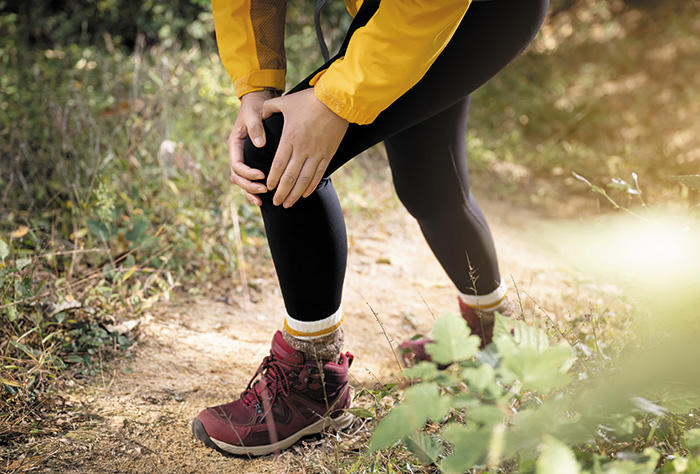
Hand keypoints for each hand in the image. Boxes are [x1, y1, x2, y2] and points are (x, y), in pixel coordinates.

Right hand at [228, 90, 277, 205]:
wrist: (259, 102)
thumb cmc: (255, 108)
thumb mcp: (253, 115)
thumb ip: (256, 128)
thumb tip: (259, 143)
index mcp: (234, 145)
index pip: (237, 165)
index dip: (248, 173)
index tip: (262, 175)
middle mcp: (237, 154)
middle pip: (237, 177)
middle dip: (249, 186)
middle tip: (264, 190)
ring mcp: (244, 159)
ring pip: (242, 182)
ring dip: (250, 192)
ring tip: (262, 200)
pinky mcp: (252, 162)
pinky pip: (249, 179)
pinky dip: (254, 189)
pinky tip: (262, 198)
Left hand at [262, 88, 348, 207]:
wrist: (336, 100)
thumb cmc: (309, 100)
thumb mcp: (285, 102)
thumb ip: (269, 108)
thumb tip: (260, 113)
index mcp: (290, 139)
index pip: (278, 165)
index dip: (273, 179)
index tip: (268, 188)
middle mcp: (302, 150)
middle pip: (289, 177)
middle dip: (282, 192)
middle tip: (276, 203)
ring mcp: (316, 154)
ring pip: (304, 180)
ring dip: (295, 194)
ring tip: (288, 203)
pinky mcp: (328, 154)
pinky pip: (319, 175)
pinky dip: (311, 186)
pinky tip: (305, 194)